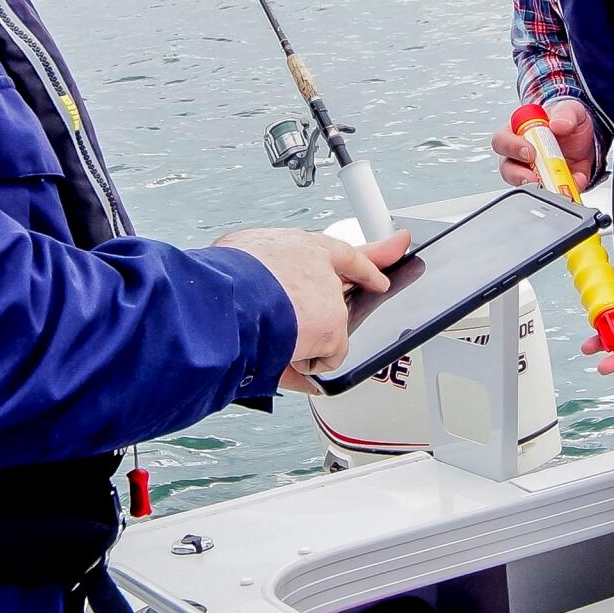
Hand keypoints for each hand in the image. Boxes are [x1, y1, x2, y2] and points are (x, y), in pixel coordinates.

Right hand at [216, 226, 412, 382]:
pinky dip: (305, 365)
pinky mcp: (333, 323)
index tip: (396, 247)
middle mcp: (316, 264)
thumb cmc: (218, 286)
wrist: (218, 304)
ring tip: (273, 338)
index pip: (340, 249)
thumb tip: (262, 298)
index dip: (368, 255)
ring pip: (329, 327)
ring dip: (310, 340)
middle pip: (352, 276)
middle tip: (380, 283)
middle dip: (370, 277)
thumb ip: (260, 279)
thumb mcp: (237, 261)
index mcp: (292, 247)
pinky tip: (285, 353)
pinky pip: (327, 357)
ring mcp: (328, 293)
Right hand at [493, 97, 594, 189]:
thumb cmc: (567, 122)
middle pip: (507, 168)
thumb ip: (566, 112)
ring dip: (538, 188)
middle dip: (519, 175)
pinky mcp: (549, 185)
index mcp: (518, 131)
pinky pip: (551, 194)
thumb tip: (559, 124)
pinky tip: (576, 181)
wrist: (586, 139)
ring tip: (553, 186)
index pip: (502, 140)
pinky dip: (565, 190)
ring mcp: (532, 173)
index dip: (512, 147)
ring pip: (524, 185)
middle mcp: (519, 155)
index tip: (529, 152)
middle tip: (534, 177)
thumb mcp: (571, 110)